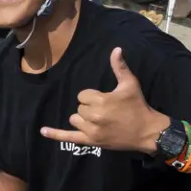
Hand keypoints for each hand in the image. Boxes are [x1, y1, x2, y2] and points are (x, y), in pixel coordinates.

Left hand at [39, 47, 168, 153]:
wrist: (147, 131)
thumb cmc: (138, 106)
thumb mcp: (130, 84)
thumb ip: (120, 67)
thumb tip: (116, 49)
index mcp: (101, 100)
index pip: (82, 95)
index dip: (92, 96)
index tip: (106, 100)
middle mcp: (94, 116)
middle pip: (79, 107)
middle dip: (90, 107)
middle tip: (106, 111)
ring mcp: (92, 130)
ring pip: (74, 119)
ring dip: (83, 119)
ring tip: (99, 119)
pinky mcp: (91, 141)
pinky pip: (68, 137)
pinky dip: (55, 134)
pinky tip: (43, 131)